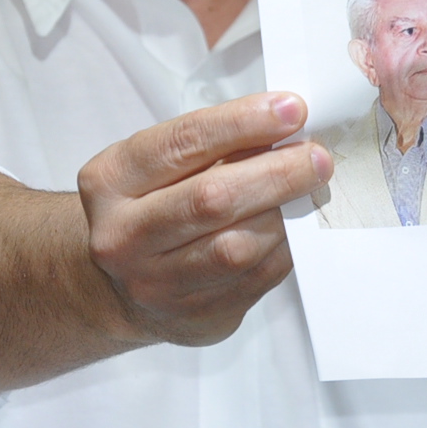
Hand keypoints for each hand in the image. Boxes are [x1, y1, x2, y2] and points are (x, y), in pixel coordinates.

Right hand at [79, 92, 329, 346]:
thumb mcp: (157, 165)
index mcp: (110, 181)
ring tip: (311, 188)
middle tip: (317, 156)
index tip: (291, 110)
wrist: (116, 286)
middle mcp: (123, 236)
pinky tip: (296, 225)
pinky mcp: (195, 318)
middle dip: (275, 172)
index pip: (183, 143)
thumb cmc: (148, 206)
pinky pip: (256, 279)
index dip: (242, 123)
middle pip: (211, 199)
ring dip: (285, 212)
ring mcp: (156, 285)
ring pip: (237, 246)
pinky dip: (285, 247)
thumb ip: (212, 145)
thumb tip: (285, 124)